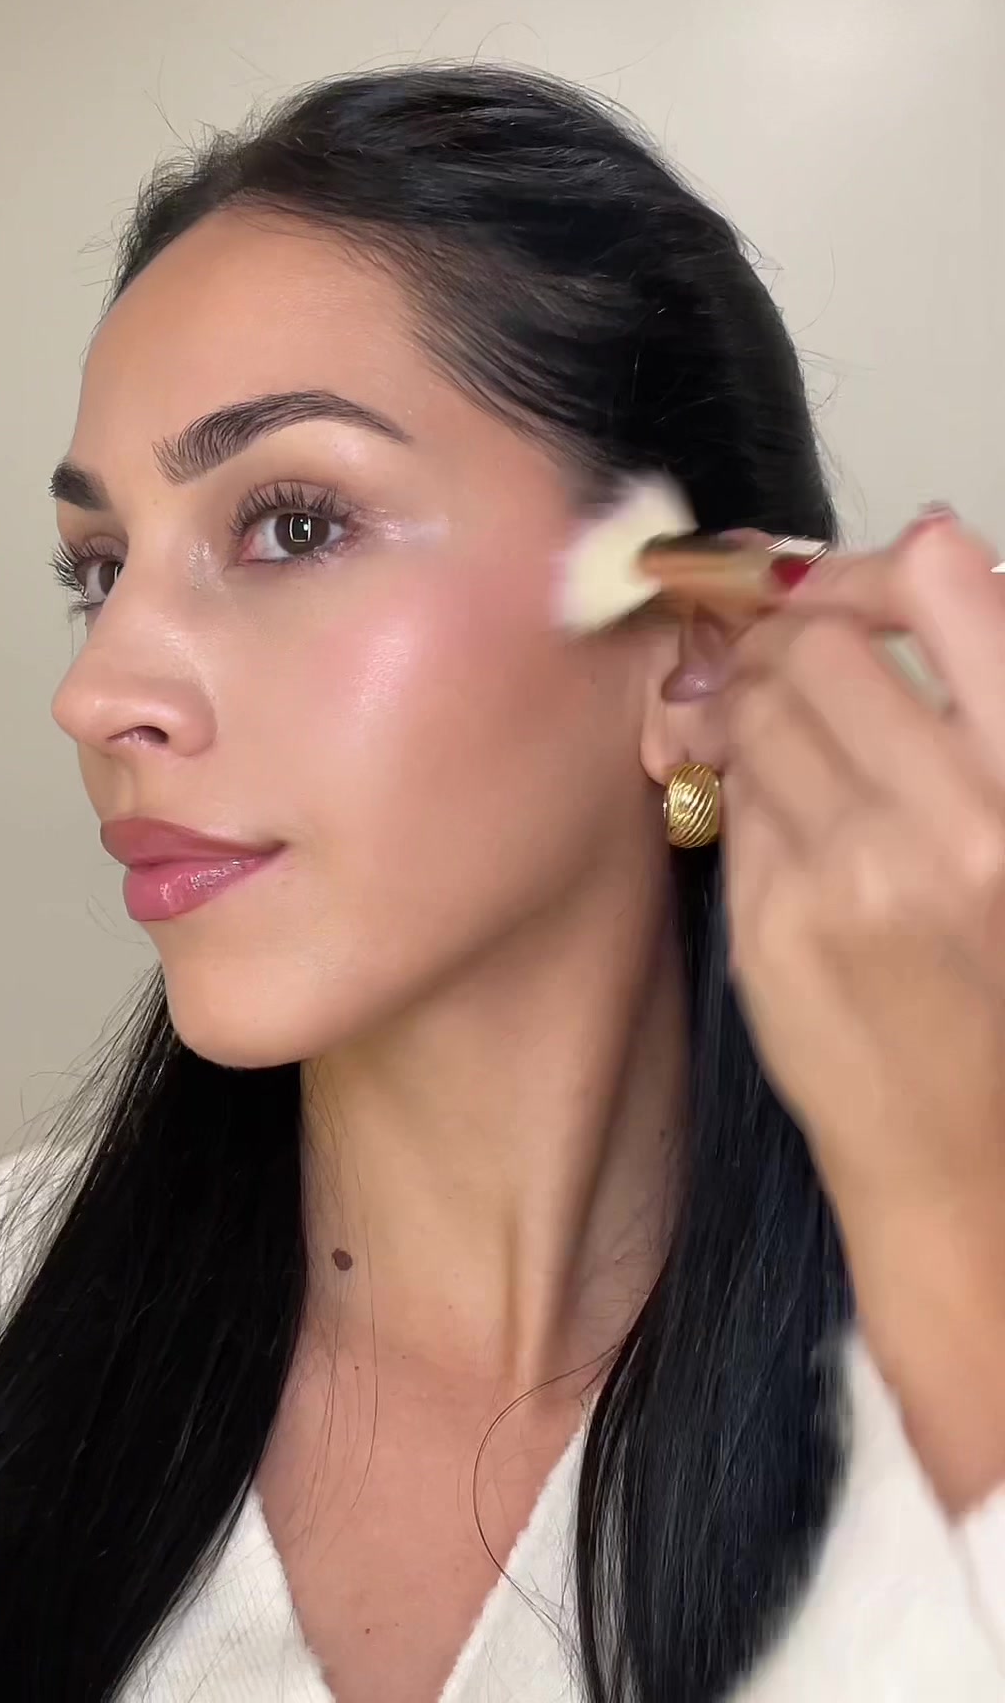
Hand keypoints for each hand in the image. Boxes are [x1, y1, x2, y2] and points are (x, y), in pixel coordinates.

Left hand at [720, 511, 1004, 1512]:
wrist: (968, 1166)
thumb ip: (986, 692)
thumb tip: (923, 546)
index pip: (948, 583)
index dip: (882, 566)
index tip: (855, 581)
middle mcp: (962, 821)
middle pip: (822, 645)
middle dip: (795, 643)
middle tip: (795, 663)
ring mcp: (858, 875)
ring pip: (756, 712)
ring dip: (755, 707)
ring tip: (780, 738)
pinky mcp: (774, 925)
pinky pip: (733, 799)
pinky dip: (742, 787)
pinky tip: (780, 821)